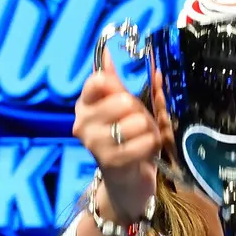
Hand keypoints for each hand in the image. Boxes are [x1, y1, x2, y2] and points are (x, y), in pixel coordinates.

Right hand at [73, 47, 162, 221]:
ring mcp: (95, 144)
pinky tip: (146, 152)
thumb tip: (106, 52)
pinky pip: (145, 141)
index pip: (98, 81)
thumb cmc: (125, 140)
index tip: (124, 99)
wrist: (125, 184)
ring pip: (137, 121)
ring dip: (149, 130)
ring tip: (143, 139)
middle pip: (124, 100)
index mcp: (84, 106)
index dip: (118, 87)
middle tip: (139, 125)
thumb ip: (113, 82)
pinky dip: (153, 145)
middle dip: (141, 112)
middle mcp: (83, 123)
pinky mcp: (110, 161)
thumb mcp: (120, 109)